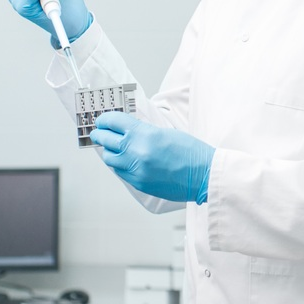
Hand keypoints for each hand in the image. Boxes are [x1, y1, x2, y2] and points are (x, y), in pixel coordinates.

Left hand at [91, 112, 214, 203]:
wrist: (204, 175)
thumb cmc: (191, 153)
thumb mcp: (165, 133)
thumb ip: (143, 132)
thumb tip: (126, 131)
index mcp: (145, 134)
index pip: (113, 122)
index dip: (104, 119)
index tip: (102, 120)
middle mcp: (137, 151)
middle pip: (105, 140)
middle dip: (100, 134)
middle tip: (98, 132)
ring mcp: (136, 169)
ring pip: (109, 158)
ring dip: (109, 152)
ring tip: (112, 148)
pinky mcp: (139, 183)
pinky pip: (120, 172)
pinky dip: (120, 165)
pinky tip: (125, 161)